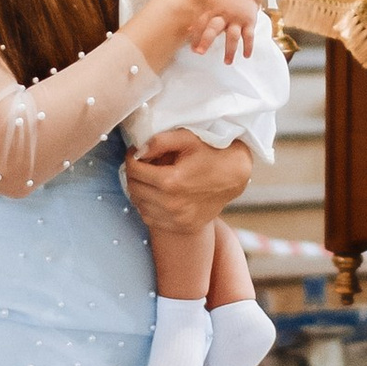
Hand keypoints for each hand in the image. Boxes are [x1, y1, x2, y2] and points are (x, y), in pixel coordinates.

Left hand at [124, 127, 252, 236]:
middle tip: (140, 164)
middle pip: (134, 189)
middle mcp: (172, 204)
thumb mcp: (188, 139)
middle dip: (133, 174)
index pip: (134, 171)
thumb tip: (139, 151)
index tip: (135, 153)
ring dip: (139, 190)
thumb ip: (160, 141)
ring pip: (139, 205)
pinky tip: (156, 194)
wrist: (235, 176)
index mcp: (171, 181)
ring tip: (148, 178)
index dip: (131, 159)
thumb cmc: (212, 153)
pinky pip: (150, 219)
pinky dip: (147, 206)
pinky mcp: (182, 226)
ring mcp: (177, 218)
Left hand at [190, 0, 261, 64]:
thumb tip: (187, 31)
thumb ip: (201, 18)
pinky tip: (246, 56)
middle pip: (213, 28)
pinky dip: (248, 46)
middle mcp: (224, 14)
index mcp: (212, 9)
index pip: (200, 23)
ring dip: (230, 50)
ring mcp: (237, 18)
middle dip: (206, 40)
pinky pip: (249, 36)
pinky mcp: (249, 21)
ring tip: (227, 62)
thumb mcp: (210, 4)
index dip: (195, 36)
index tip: (193, 49)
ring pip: (233, 35)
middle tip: (200, 53)